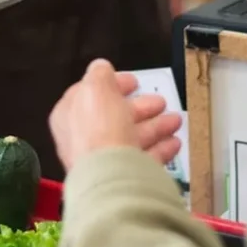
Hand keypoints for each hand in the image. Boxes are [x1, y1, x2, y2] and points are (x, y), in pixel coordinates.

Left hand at [50, 59, 182, 171]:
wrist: (112, 178)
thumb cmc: (100, 128)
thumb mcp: (96, 89)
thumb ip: (99, 74)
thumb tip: (101, 67)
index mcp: (70, 117)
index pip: (90, 95)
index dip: (112, 85)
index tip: (135, 82)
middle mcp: (84, 139)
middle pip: (115, 118)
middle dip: (140, 108)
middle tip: (161, 102)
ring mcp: (105, 161)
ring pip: (132, 138)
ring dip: (156, 127)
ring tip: (176, 121)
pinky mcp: (124, 177)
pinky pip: (144, 160)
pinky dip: (160, 149)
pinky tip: (175, 143)